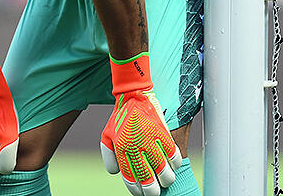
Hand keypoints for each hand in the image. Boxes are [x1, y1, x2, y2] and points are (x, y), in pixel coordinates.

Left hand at [100, 53, 181, 195]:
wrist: (132, 95)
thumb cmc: (120, 118)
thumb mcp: (107, 135)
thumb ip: (109, 156)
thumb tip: (117, 173)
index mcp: (121, 148)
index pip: (130, 177)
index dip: (137, 190)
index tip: (142, 193)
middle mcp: (135, 146)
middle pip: (148, 178)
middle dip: (152, 190)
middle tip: (155, 193)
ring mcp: (150, 139)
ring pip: (163, 169)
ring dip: (166, 179)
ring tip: (166, 180)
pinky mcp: (162, 132)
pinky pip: (173, 154)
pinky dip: (175, 163)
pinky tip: (173, 164)